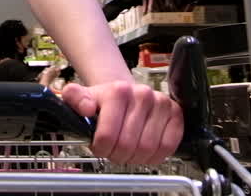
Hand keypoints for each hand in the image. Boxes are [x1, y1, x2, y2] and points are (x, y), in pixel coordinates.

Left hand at [62, 81, 182, 164]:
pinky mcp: (176, 113)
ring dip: (135, 158)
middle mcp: (142, 94)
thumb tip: (86, 108)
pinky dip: (155, 156)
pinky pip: (168, 146)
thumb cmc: (104, 102)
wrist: (125, 95)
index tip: (99, 147)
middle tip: (114, 152)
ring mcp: (161, 103)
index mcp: (118, 91)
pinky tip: (145, 152)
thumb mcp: (81, 97)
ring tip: (128, 152)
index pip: (108, 135)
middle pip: (128, 145)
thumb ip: (74, 99)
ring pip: (148, 148)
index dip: (101, 149)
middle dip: (117, 155)